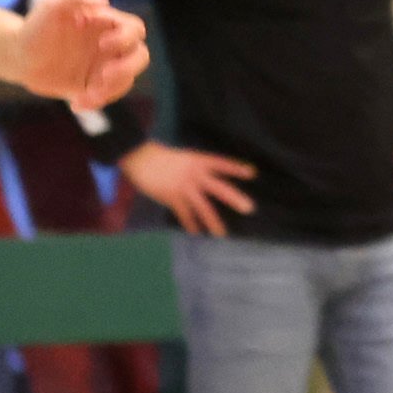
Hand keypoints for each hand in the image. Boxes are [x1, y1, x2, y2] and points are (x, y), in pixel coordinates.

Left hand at [17, 0, 148, 110]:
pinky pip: (107, 96)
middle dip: (128, 67)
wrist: (18, 55)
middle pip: (140, 56)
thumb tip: (105, 1)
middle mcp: (110, 46)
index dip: (124, 37)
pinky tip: (76, 103)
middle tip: (104, 75)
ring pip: (127, 80)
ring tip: (87, 94)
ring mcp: (104, 67)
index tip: (100, 42)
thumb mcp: (51, 5)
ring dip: (111, 89)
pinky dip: (96, 102)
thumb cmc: (36, 26)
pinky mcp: (94, 86)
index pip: (134, 29)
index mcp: (107, 25)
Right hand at [121, 141, 255, 237]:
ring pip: (203, 207)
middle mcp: (195, 174)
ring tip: (222, 234)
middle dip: (234, 198)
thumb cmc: (161, 158)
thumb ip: (196, 170)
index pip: (221, 164)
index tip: (252, 173)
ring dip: (213, 222)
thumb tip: (207, 183)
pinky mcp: (172, 197)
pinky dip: (190, 224)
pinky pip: (184, 214)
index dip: (236, 169)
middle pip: (219, 187)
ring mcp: (184, 187)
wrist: (140, 158)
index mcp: (198, 161)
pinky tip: (196, 233)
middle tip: (249, 208)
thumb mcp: (184, 159)